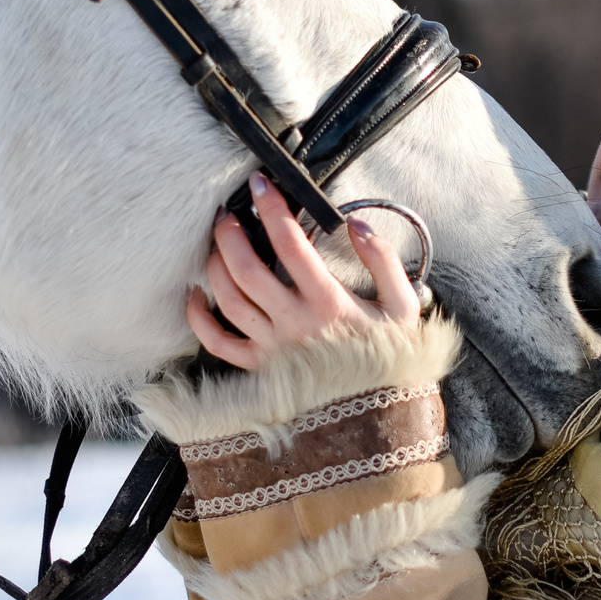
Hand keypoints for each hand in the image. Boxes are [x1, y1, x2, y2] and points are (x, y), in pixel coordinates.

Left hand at [186, 173, 421, 370]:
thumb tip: (356, 225)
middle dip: (231, 233)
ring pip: (229, 299)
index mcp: (329, 303)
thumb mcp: (403, 307)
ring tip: (218, 242)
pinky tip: (196, 296)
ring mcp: (272, 348)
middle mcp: (294, 323)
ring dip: (216, 265)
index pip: (290, 243)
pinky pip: (219, 344)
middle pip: (247, 269)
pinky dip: (200, 320)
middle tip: (227, 212)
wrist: (378, 414)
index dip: (271, 208)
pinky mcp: (260, 369)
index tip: (260, 185)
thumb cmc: (389, 357)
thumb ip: (384, 261)